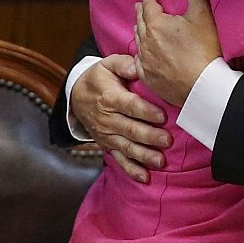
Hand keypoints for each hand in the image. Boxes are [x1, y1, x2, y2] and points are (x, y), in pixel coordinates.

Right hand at [71, 55, 169, 183]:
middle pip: (130, 129)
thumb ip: (124, 64)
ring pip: (126, 147)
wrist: (75, 96)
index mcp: (109, 98)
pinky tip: (145, 178)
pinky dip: (131, 170)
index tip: (162, 116)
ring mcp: (107, 134)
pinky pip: (119, 159)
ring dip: (143, 155)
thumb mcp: (108, 65)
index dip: (145, 112)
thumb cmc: (99, 78)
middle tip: (167, 140)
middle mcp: (107, 119)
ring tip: (160, 161)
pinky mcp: (107, 145)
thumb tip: (138, 66)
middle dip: (149, 136)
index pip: (130, 106)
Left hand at [135, 0, 222, 107]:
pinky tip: (141, 55)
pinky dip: (139, 55)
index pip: (148, 6)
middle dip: (140, 13)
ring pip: (138, 41)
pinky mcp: (148, 76)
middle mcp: (146, 40)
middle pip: (139, 22)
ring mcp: (145, 60)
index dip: (148, 0)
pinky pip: (138, 62)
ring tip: (139, 27)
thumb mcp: (202, 16)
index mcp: (156, 24)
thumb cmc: (203, 49)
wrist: (201, 85)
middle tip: (140, 8)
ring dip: (139, 31)